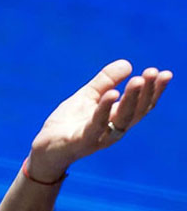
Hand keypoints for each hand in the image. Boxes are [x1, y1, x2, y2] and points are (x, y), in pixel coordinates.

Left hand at [26, 59, 171, 181]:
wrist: (45, 147)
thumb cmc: (69, 123)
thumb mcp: (87, 97)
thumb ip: (105, 82)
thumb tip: (127, 63)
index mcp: (116, 119)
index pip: (141, 106)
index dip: (154, 91)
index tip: (165, 74)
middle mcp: (113, 130)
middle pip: (135, 112)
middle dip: (146, 92)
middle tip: (153, 72)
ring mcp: (99, 136)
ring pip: (121, 118)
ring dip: (131, 99)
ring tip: (138, 80)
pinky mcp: (82, 140)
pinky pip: (96, 125)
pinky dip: (104, 109)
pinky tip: (111, 94)